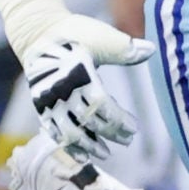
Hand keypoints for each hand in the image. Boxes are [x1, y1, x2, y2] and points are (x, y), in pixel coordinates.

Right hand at [22, 21, 155, 158]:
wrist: (37, 33)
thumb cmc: (74, 33)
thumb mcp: (100, 36)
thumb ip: (124, 48)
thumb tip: (151, 50)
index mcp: (78, 72)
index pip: (100, 104)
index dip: (118, 119)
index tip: (134, 128)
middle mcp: (61, 90)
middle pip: (88, 120)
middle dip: (109, 132)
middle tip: (127, 140)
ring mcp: (49, 101)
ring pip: (69, 131)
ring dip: (88, 145)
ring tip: (105, 153)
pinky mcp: (41, 107)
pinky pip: (53, 132)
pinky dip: (68, 145)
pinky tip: (82, 155)